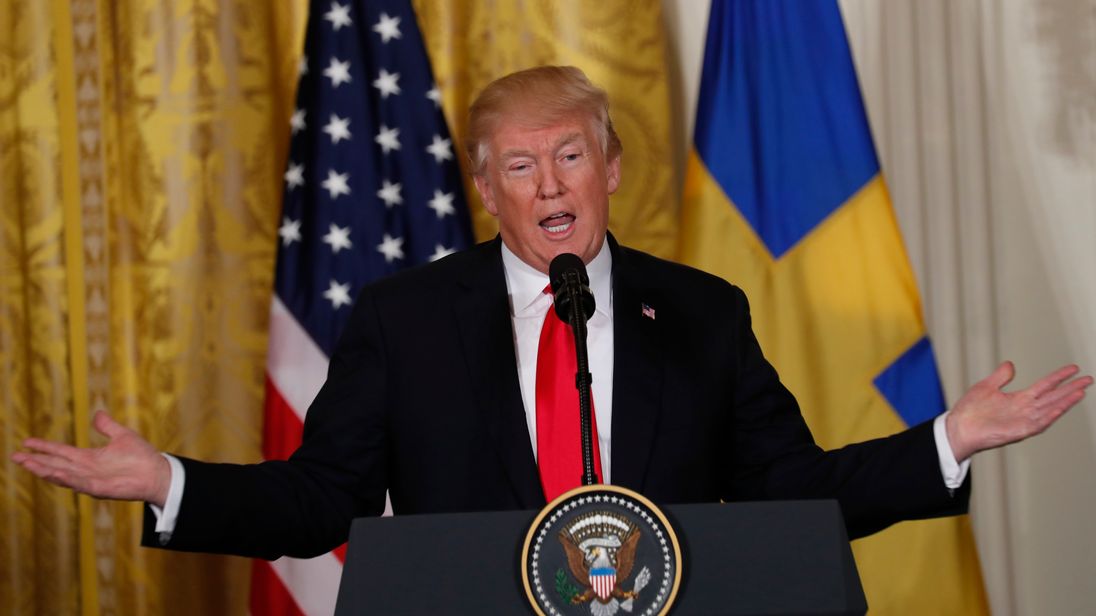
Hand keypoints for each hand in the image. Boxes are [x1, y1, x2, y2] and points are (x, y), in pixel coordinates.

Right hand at [11, 411, 171, 507]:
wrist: (158, 473)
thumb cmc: (142, 457)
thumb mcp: (122, 436)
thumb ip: (107, 426)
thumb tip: (98, 413)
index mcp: (89, 458)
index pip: (60, 452)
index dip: (44, 447)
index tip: (26, 442)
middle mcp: (85, 470)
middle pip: (54, 464)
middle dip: (35, 461)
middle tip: (14, 456)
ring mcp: (90, 480)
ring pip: (61, 475)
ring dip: (43, 470)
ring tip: (27, 464)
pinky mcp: (99, 488)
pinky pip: (78, 483)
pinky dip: (65, 478)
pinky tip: (51, 473)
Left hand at [947, 361, 1092, 461]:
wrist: (958, 427)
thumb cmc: (969, 411)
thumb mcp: (986, 387)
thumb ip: (1001, 377)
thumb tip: (1010, 364)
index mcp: (1018, 399)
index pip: (1045, 385)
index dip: (1059, 377)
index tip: (1074, 369)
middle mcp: (1025, 410)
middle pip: (1053, 397)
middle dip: (1071, 388)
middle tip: (1088, 379)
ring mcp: (1023, 420)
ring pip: (1050, 409)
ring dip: (1065, 401)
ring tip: (1080, 391)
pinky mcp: (1019, 431)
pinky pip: (1038, 423)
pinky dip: (1049, 415)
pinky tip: (1060, 407)